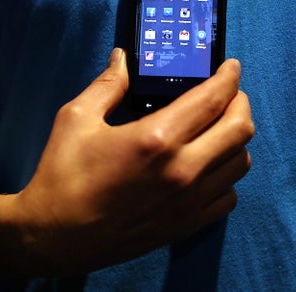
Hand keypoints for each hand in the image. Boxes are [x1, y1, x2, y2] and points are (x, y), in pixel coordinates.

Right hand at [9, 48, 253, 275]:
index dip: (229, 77)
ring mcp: (188, 201)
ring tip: (217, 128)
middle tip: (227, 94)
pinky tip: (207, 167)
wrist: (54, 236)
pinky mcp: (186, 224)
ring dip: (235, 139)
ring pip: (240, 162)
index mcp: (156, 138)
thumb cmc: (62, 176)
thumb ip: (108, 85)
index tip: (231, 68)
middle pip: (240, 128)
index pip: (213, 99)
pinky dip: (226, 176)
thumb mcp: (77, 118)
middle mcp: (182, 170)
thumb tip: (122, 59)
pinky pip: (229, 196)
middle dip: (240, 102)